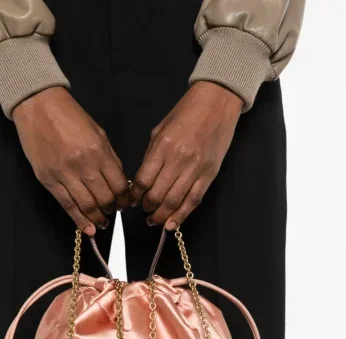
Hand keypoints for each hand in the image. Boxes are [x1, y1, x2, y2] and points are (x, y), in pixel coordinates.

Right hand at [13, 87, 129, 235]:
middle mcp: (84, 165)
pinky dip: (79, 220)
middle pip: (105, 199)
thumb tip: (119, 182)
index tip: (125, 204)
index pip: (119, 185)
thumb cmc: (69, 116)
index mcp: (99, 152)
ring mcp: (65, 174)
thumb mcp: (98, 133)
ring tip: (101, 223)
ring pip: (87, 206)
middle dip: (112, 210)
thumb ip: (110, 158)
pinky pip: (67, 205)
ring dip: (97, 218)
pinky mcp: (49, 180)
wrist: (39, 106)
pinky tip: (87, 228)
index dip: (124, 200)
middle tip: (112, 213)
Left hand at [131, 82, 243, 229]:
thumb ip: (151, 156)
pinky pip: (193, 200)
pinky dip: (181, 215)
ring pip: (174, 201)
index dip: (135, 195)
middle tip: (144, 210)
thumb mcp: (160, 130)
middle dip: (147, 207)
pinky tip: (172, 224)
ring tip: (155, 220)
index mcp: (163, 146)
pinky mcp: (209, 174)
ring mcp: (195, 168)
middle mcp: (179, 159)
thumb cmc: (187, 113)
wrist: (217, 102)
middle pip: (157, 195)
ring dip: (161, 215)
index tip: (132, 200)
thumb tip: (142, 182)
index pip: (143, 180)